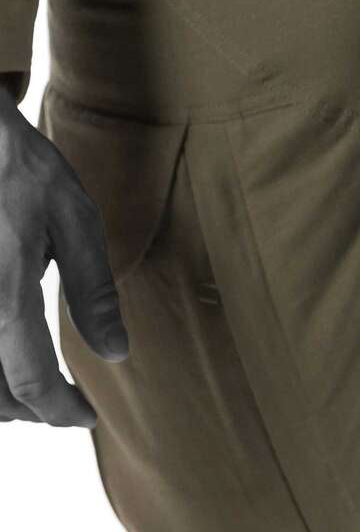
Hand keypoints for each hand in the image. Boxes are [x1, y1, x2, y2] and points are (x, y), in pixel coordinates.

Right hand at [0, 88, 127, 426]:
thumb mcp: (77, 223)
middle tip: (64, 401)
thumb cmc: (26, 173)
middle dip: (29, 408)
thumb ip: (93, 293)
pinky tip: (8, 353)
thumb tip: (116, 352)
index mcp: (5, 294)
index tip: (84, 417)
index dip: (59, 410)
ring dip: (1, 393)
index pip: (29, 380)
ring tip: (36, 386)